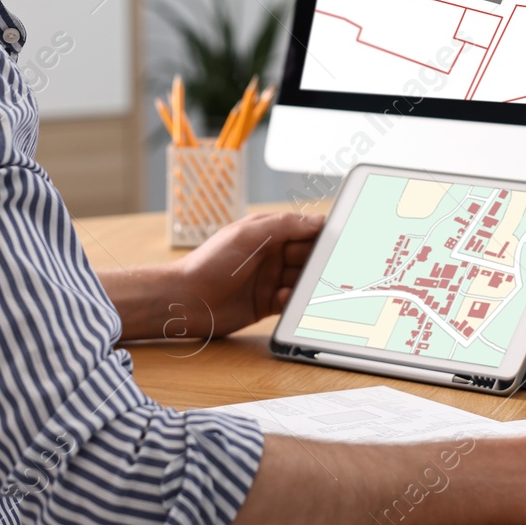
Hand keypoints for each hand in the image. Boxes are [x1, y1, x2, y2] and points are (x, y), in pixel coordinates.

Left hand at [174, 210, 324, 337]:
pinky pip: (291, 302)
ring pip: (302, 280)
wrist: (184, 300)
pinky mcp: (267, 303)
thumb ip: (283, 225)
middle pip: (308, 256)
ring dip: (308, 283)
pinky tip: (284, 299)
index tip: (341, 239)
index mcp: (267, 233)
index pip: (304, 230)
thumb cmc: (208, 263)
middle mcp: (271, 255)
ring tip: (312, 287)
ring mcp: (270, 280)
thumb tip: (316, 221)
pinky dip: (294, 302)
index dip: (322, 234)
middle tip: (332, 267)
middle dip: (319, 261)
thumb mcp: (247, 236)